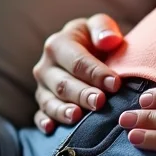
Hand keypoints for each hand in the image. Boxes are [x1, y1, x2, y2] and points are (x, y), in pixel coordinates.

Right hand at [32, 14, 123, 133]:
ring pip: (50, 101)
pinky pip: (40, 115)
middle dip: (82, 94)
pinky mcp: (42, 103)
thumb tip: (109, 41)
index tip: (115, 84)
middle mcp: (45, 66)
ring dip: (63, 110)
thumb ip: (104, 29)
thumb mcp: (99, 27)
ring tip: (77, 116)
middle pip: (63, 84)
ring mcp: (42, 87)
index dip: (96, 73)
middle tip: (100, 102)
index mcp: (57, 44)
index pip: (77, 61)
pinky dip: (44, 122)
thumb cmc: (94, 40)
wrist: (86, 53)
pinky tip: (51, 129)